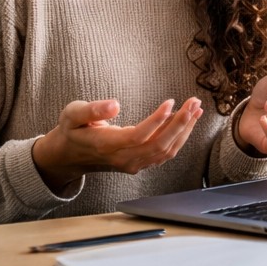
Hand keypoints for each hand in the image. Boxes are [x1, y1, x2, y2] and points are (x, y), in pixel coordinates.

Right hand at [32, 97, 203, 191]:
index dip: (156, 121)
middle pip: (158, 145)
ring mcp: (133, 163)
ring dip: (184, 129)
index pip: (138, 137)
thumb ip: (92, 110)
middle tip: (193, 102)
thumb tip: (115, 105)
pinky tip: (188, 119)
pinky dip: (180, 136)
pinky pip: (164, 153)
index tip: (170, 102)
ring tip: (196, 108)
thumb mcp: (73, 114)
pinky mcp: (140, 162)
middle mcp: (123, 158)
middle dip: (180, 123)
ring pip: (165, 151)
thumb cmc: (73, 129)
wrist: (71, 154)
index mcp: (106, 145)